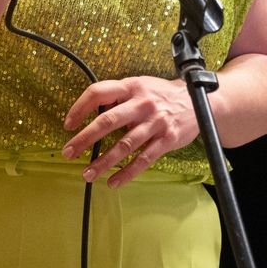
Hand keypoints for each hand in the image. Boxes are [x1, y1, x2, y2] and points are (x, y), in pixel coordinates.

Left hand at [61, 76, 198, 187]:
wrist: (197, 100)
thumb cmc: (162, 94)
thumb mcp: (141, 85)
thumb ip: (119, 96)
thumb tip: (92, 110)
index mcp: (132, 86)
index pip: (99, 92)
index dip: (80, 107)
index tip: (68, 124)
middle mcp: (142, 103)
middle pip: (108, 121)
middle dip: (85, 138)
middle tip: (68, 152)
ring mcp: (155, 122)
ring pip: (124, 145)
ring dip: (103, 162)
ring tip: (87, 173)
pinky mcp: (167, 139)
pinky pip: (143, 160)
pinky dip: (126, 173)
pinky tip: (113, 182)